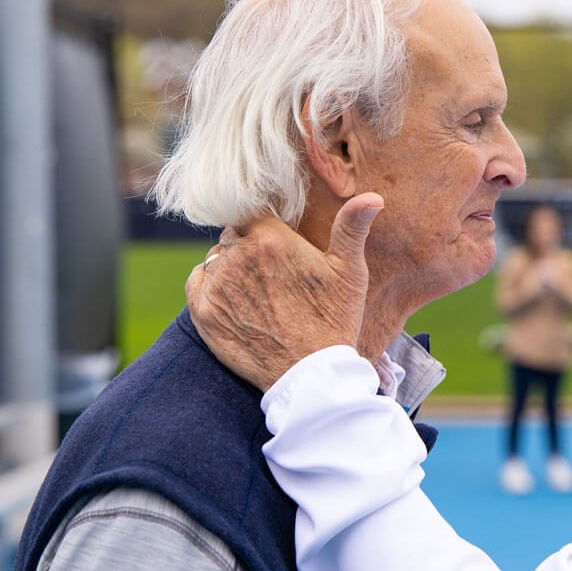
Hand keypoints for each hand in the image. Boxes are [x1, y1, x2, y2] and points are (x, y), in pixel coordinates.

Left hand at [185, 193, 383, 390]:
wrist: (310, 374)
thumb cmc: (334, 320)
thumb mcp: (349, 271)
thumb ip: (352, 227)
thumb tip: (373, 196)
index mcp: (271, 239)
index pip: (253, 213)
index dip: (265, 226)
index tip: (278, 243)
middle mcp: (238, 256)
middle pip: (234, 234)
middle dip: (249, 245)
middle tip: (272, 272)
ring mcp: (218, 284)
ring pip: (216, 257)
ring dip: (230, 265)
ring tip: (258, 290)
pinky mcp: (204, 311)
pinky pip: (198, 280)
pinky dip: (210, 284)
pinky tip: (235, 299)